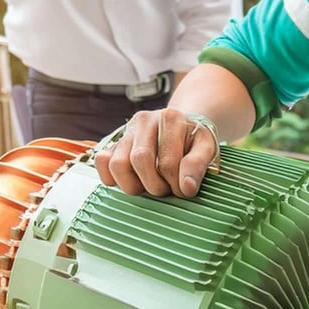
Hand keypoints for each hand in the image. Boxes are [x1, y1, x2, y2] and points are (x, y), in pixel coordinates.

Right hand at [96, 108, 217, 197]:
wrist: (182, 124)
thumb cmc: (194, 139)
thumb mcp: (207, 147)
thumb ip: (198, 165)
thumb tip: (186, 187)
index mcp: (170, 118)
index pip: (168, 162)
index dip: (176, 184)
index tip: (184, 190)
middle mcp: (144, 120)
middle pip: (140, 161)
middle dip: (155, 186)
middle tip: (167, 190)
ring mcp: (126, 131)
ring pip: (118, 164)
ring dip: (133, 185)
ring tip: (149, 186)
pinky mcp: (114, 142)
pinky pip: (101, 162)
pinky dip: (111, 178)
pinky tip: (131, 181)